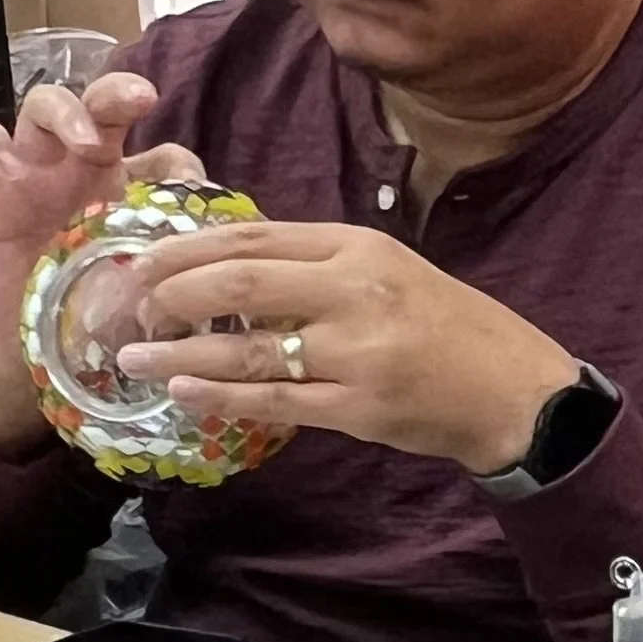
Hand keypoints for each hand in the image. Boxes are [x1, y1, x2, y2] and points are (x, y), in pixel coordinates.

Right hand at [0, 76, 205, 457]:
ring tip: (82, 140)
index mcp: (124, 193)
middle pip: (99, 106)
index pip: (158, 153)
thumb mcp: (129, 291)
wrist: (12, 351)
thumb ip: (165, 268)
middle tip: (141, 100)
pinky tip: (9, 170)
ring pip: (41, 105)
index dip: (178, 160)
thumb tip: (218, 259)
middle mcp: (77, 169)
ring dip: (65, 111)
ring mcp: (27, 170)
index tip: (190, 181)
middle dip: (120, 93)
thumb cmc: (72, 316)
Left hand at [116, 218, 578, 472]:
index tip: (140, 258)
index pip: (256, 235)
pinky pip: (275, 400)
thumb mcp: (386, 272)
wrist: (511, 388)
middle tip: (130, 307)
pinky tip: (185, 390)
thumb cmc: (444, 325)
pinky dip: (224, 395)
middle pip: (243, 280)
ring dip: (182, 351)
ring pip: (250, 346)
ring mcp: (358, 351)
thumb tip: (228, 265)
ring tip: (134, 357)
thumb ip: (316, 266)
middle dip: (173, 293)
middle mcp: (355, 291)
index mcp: (358, 247)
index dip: (188, 246)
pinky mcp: (359, 406)